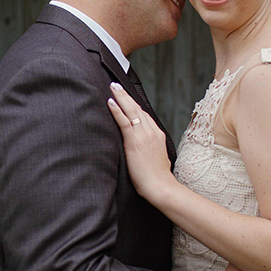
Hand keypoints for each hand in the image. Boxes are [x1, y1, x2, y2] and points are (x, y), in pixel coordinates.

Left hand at [107, 82, 174, 202]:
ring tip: (113, 87)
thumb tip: (146, 150)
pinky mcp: (134, 141)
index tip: (127, 97)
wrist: (160, 186)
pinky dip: (116, 110)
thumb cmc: (158, 178)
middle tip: (116, 85)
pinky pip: (124, 121)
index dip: (134, 105)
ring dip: (121, 97)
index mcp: (157, 135)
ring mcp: (143, 135)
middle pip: (137, 109)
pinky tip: (110, 101)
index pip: (144, 115)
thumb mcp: (158, 158)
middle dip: (126, 96)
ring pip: (131, 111)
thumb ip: (152, 150)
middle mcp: (151, 131)